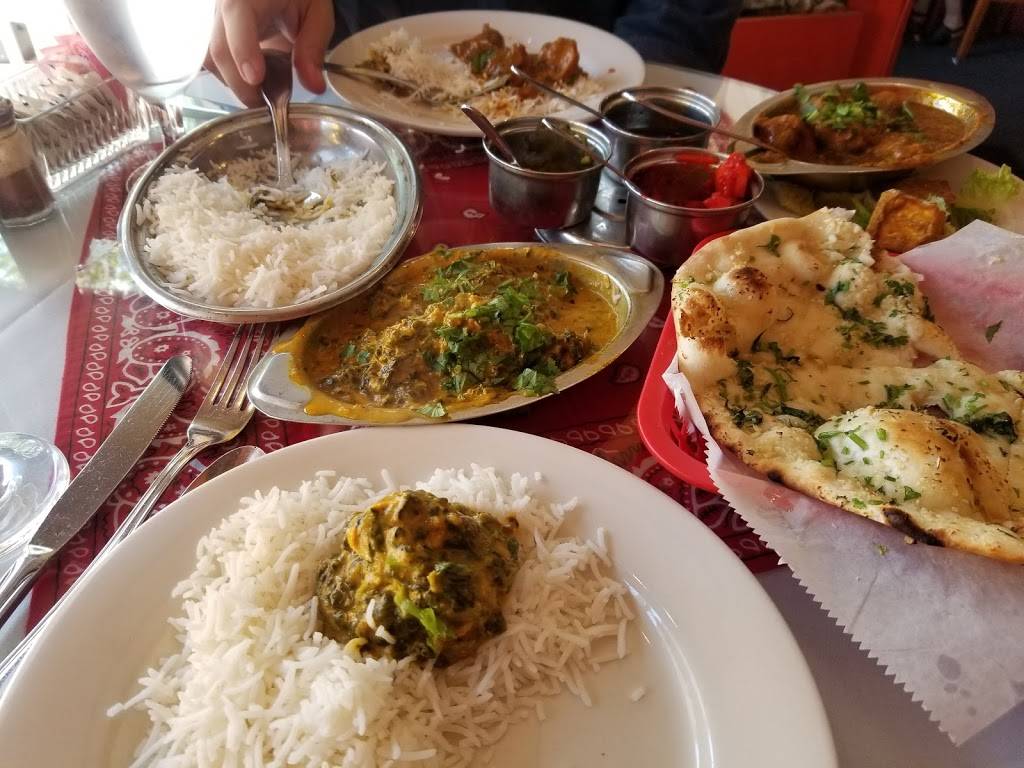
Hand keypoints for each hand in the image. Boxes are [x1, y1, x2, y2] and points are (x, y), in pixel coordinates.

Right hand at [205, 0, 333, 105]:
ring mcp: (214, 21)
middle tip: (265, 104)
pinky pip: (211, 61)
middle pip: (219, 49)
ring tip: (260, 93)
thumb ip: (313, 47)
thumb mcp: (316, 13)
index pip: (237, 19)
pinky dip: (230, 77)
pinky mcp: (214, 34)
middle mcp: (223, 5)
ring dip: (233, 83)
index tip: (255, 78)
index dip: (243, 52)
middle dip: (240, 84)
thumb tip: (313, 85)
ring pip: (210, 59)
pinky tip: (250, 82)